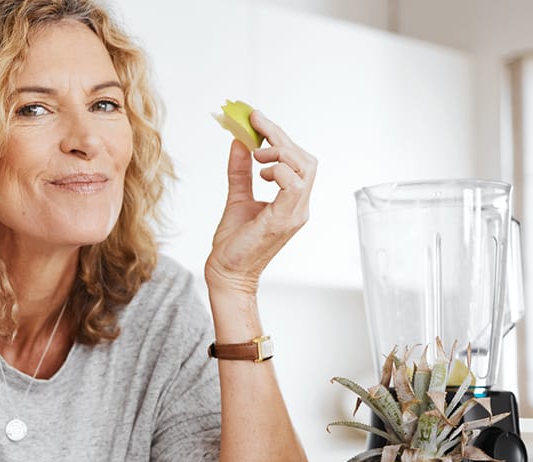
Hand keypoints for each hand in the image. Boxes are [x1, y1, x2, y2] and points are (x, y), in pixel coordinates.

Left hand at [204, 110, 316, 295]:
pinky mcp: (284, 220)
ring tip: (257, 156)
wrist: (226, 272)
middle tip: (256, 124)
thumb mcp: (237, 197)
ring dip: (280, 152)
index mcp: (292, 201)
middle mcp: (299, 206)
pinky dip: (278, 171)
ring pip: (304, 168)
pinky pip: (293, 185)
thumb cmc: (234, 243)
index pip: (298, 160)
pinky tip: (260, 173)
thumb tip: (239, 142)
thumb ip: (240, 171)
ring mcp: (295, 214)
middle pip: (305, 159)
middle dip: (281, 137)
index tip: (257, 118)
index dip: (280, 136)